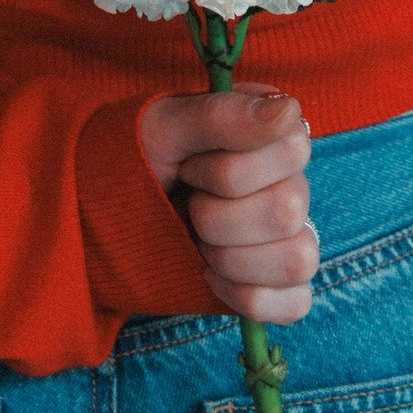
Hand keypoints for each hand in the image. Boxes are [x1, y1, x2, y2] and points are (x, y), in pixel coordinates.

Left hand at [138, 81, 317, 323]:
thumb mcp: (167, 126)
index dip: (228, 170)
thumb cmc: (146, 157)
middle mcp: (292, 181)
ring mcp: (291, 236)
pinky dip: (247, 296)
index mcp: (274, 133)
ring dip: (229, 257)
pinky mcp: (280, 284)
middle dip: (216, 216)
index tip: (190, 166)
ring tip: (199, 239)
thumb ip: (224, 115)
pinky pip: (296, 303)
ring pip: (296, 260)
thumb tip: (287, 109)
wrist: (116, 214)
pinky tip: (212, 276)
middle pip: (287, 212)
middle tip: (188, 202)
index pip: (293, 151)